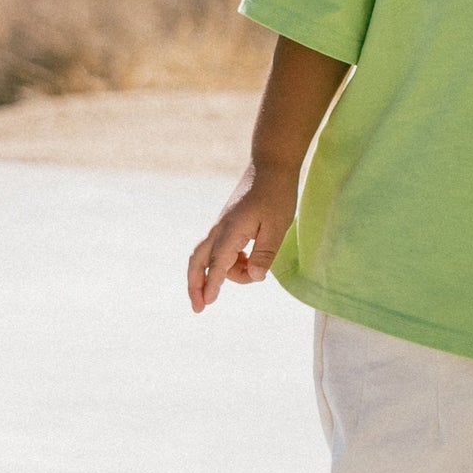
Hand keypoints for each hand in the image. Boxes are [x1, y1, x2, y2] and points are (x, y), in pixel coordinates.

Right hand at [187, 165, 297, 312]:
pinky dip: (228, 262)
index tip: (207, 303)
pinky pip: (220, 249)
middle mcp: (221, 229)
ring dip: (224, 273)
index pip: (218, 264)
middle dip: (195, 285)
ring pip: (211, 257)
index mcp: (232, 230)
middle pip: (198, 261)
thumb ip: (265, 253)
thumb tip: (255, 278)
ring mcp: (222, 226)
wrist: (270, 165)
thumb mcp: (277, 226)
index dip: (211, 284)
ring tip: (250, 275)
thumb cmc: (276, 194)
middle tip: (198, 307)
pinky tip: (248, 262)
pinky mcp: (228, 224)